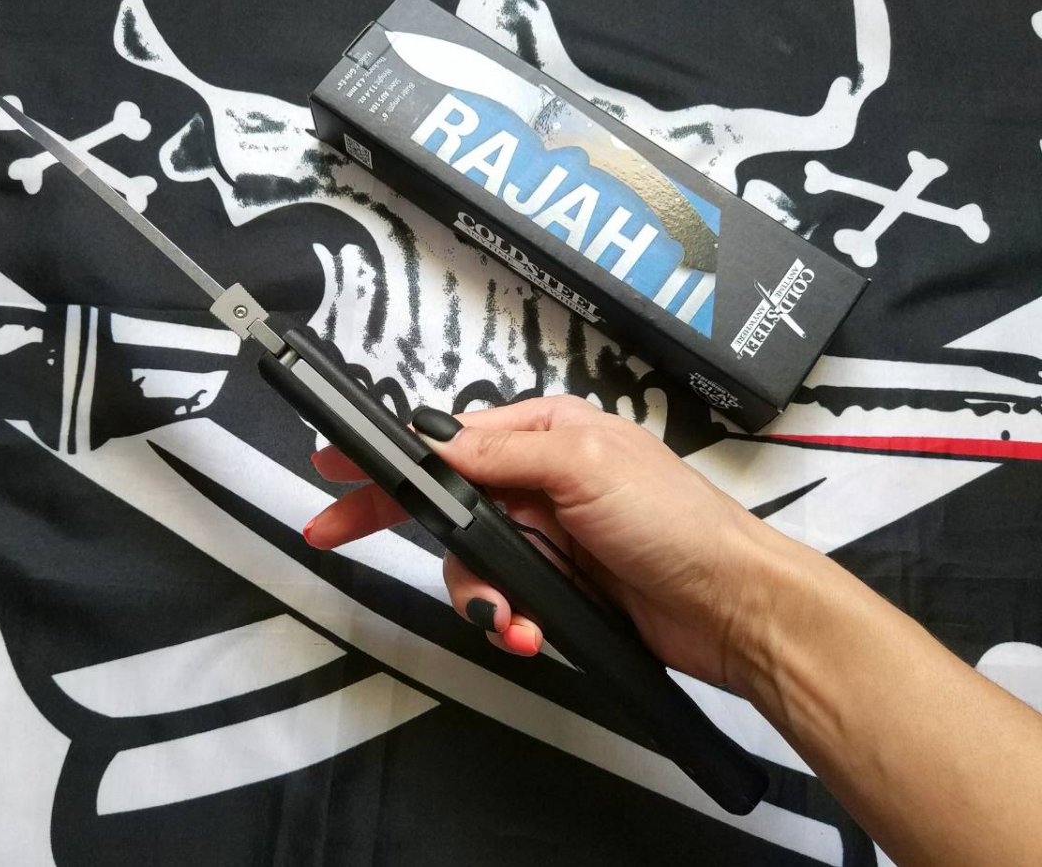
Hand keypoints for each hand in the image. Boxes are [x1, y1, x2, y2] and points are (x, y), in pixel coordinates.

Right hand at [303, 395, 791, 687]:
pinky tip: (529, 632)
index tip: (337, 463)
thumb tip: (436, 441)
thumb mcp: (587, 466)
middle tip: (334, 532)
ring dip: (478, 595)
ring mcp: (546, 537)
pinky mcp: (555, 586)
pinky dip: (507, 620)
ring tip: (511, 619)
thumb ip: (504, 455)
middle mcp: (539, 482)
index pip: (449, 441)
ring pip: (468, 562)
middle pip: (443, 501)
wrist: (732, 607)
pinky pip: (501, 600)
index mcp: (546, 435)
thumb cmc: (678, 523)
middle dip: (392, 521)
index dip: (389, 455)